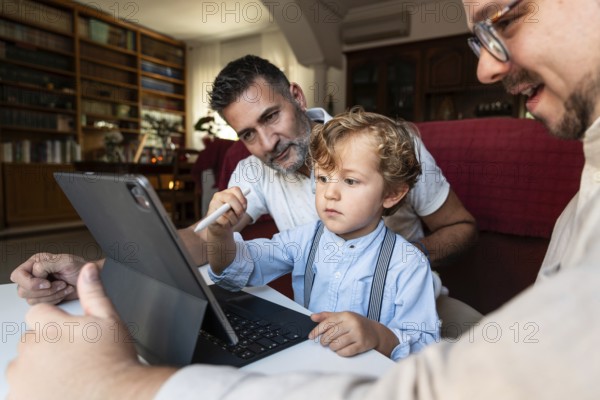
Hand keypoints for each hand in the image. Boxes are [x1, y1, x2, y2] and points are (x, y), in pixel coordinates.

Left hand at [6, 263, 174, 398]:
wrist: (116, 395)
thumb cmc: (114, 362)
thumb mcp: (109, 320)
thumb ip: (94, 293)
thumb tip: (88, 270)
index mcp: (50, 327)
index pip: (38, 315)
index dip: (55, 324)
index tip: (69, 336)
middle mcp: (31, 350)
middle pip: (31, 341)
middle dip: (47, 346)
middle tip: (73, 358)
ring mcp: (23, 376)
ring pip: (24, 365)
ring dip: (39, 368)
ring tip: (67, 375)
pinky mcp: (20, 397)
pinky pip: (20, 389)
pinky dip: (33, 389)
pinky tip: (57, 389)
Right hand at [10, 253, 96, 304]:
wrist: (89, 280)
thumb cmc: (80, 268)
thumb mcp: (65, 261)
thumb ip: (46, 264)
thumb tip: (35, 272)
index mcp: (35, 263)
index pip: (17, 275)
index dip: (29, 282)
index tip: (46, 283)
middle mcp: (34, 275)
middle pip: (22, 291)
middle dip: (44, 290)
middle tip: (60, 284)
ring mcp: (38, 288)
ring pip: (31, 300)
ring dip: (51, 295)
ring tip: (64, 286)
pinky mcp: (44, 298)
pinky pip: (41, 305)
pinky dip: (55, 300)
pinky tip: (64, 292)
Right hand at [206, 186, 247, 233]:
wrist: (219, 226)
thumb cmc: (231, 216)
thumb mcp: (239, 210)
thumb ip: (242, 205)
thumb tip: (242, 206)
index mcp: (227, 192)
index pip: (236, 190)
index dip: (242, 199)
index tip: (244, 208)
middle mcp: (219, 195)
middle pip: (231, 198)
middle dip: (238, 209)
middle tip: (240, 215)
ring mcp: (213, 204)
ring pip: (228, 212)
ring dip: (234, 220)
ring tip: (232, 221)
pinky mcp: (210, 214)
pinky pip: (223, 220)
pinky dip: (227, 224)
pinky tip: (225, 224)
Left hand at [309, 311, 398, 357]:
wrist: (376, 332)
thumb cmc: (357, 324)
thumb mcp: (343, 316)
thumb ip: (327, 316)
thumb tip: (312, 317)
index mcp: (346, 315)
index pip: (326, 323)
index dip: (316, 331)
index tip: (311, 336)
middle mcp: (352, 323)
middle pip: (330, 335)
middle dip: (324, 341)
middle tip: (324, 342)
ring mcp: (358, 334)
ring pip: (336, 345)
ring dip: (332, 347)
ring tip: (333, 345)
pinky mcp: (362, 345)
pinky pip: (345, 352)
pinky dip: (340, 352)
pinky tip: (341, 349)